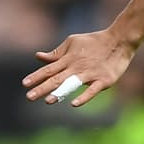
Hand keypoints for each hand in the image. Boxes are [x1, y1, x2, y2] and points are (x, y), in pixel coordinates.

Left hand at [21, 29, 136, 107]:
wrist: (118, 40)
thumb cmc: (93, 42)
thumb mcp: (72, 42)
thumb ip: (56, 53)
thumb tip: (38, 56)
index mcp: (68, 58)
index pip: (49, 69)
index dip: (36, 76)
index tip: (24, 84)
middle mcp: (77, 67)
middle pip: (57, 79)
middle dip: (42, 88)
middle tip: (29, 97)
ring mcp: (91, 74)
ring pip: (72, 84)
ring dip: (60, 93)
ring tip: (48, 101)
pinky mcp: (104, 80)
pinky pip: (93, 90)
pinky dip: (84, 97)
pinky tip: (75, 104)